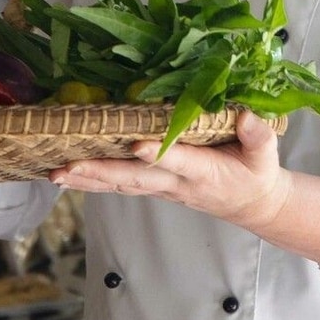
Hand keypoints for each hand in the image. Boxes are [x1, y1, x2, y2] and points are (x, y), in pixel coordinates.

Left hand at [51, 111, 290, 229]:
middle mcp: (175, 183)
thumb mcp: (265, 154)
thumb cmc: (256, 172)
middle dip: (99, 173)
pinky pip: (118, 185)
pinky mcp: (153, 186)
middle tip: (67, 167)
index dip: (157, 154)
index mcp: (203, 172)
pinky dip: (91, 181)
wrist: (251, 204)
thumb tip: (246, 115)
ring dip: (86, 180)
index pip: (176, 161)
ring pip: (119, 185)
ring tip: (54, 174)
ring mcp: (161, 188)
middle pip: (132, 178)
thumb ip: (257, 134)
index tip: (136, 147)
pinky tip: (66, 176)